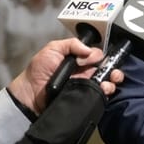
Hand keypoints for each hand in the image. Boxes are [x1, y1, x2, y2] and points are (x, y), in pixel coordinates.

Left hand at [7, 38, 124, 114]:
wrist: (30, 94)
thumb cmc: (38, 70)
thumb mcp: (53, 49)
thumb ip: (71, 44)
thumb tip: (90, 51)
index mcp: (78, 60)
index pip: (97, 56)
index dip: (102, 56)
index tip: (99, 58)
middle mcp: (84, 73)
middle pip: (106, 69)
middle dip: (114, 70)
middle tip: (114, 73)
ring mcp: (85, 87)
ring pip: (106, 83)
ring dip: (112, 81)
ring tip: (110, 82)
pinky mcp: (84, 99)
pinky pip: (99, 96)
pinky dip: (106, 93)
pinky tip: (104, 90)